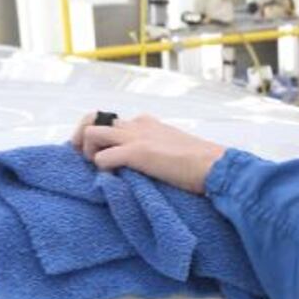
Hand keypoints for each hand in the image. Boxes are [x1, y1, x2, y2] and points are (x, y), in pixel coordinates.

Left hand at [72, 113, 227, 194]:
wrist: (214, 166)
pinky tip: (114, 178)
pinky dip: (102, 169)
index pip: (111, 121)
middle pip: (94, 119)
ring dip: (89, 151)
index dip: (100, 136)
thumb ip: (155, 148)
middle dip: (84, 138)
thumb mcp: (172, 148)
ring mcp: (136, 137)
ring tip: (101, 168)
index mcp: (146, 122)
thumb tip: (147, 164)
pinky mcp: (137, 153)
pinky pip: (103, 158)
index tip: (101, 153)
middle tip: (88, 158)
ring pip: (91, 132)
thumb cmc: (199, 163)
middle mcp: (137, 125)